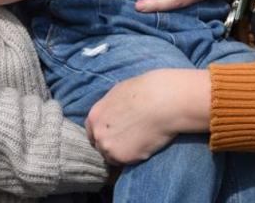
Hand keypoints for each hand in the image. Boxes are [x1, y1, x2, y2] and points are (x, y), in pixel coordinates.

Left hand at [85, 69, 209, 164]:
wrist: (162, 101)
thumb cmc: (145, 91)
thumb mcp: (118, 92)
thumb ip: (109, 107)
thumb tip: (112, 113)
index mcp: (95, 116)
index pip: (92, 133)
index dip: (103, 134)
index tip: (113, 135)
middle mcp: (98, 133)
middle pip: (101, 146)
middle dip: (112, 145)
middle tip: (128, 140)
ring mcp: (109, 147)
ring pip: (112, 157)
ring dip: (122, 153)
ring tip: (139, 141)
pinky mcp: (124, 158)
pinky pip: (126, 163)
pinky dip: (135, 157)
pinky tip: (145, 143)